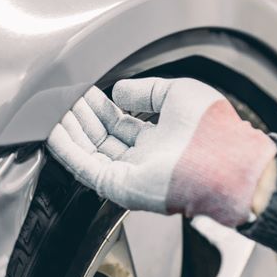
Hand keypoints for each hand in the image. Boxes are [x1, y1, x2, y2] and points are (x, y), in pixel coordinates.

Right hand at [47, 77, 276, 227]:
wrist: (223, 159)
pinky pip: (85, 167)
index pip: (120, 124)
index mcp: (159, 140)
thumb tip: (118, 91)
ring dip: (69, 132)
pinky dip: (67, 149)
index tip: (84, 93)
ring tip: (53, 111)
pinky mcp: (119, 186)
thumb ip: (146, 90)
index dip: (100, 108)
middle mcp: (143, 159)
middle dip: (81, 118)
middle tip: (63, 100)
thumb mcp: (177, 92)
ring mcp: (130, 174)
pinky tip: (53, 131)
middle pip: (101, 138)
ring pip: (89, 152)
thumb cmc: (212, 129)